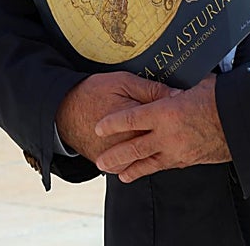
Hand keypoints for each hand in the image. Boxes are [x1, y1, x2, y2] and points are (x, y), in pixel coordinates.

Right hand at [54, 71, 170, 162]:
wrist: (62, 112)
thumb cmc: (93, 93)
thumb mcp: (123, 82)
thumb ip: (152, 90)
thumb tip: (178, 95)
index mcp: (133, 120)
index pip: (168, 122)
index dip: (180, 116)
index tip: (187, 110)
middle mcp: (126, 143)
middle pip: (162, 144)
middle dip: (175, 134)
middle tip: (181, 125)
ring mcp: (118, 159)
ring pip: (150, 160)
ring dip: (161, 151)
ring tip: (169, 138)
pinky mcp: (112, 167)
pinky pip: (134, 168)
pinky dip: (144, 160)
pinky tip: (152, 149)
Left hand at [94, 74, 230, 181]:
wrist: (244, 123)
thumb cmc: (222, 98)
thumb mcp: (199, 83)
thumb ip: (181, 85)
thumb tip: (173, 78)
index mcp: (166, 112)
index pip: (131, 118)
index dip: (113, 123)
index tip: (100, 126)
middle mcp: (167, 135)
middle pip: (133, 148)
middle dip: (114, 155)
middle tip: (100, 161)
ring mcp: (178, 151)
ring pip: (147, 163)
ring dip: (130, 168)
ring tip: (117, 173)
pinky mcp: (188, 160)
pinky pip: (165, 166)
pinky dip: (152, 169)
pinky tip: (146, 171)